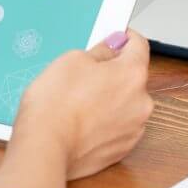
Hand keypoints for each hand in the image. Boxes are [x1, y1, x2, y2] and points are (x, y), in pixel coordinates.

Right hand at [11, 30, 152, 179]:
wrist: (45, 147)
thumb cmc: (55, 105)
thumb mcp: (73, 59)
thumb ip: (100, 51)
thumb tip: (111, 47)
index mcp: (133, 74)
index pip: (139, 45)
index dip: (124, 37)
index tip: (115, 37)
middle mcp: (142, 102)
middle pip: (132, 77)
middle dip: (113, 72)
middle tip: (84, 73)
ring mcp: (134, 129)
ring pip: (125, 103)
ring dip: (109, 98)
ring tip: (78, 101)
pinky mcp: (122, 150)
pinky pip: (117, 126)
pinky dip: (104, 121)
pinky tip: (81, 120)